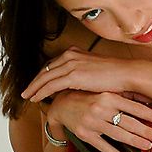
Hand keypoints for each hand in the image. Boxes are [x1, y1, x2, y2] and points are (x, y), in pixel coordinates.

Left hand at [23, 48, 137, 102]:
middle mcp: (70, 55)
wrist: (125, 74)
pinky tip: (35, 98)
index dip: (42, 75)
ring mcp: (70, 64)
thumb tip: (74, 84)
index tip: (36, 83)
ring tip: (27, 96)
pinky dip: (40, 92)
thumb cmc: (114, 75)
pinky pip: (50, 85)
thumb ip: (81, 73)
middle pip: (45, 69)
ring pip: (45, 77)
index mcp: (74, 52)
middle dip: (34, 81)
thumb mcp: (93, 70)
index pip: (52, 64)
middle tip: (26, 90)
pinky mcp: (72, 75)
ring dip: (34, 88)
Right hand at [47, 90, 151, 151]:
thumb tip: (150, 99)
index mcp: (110, 97)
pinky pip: (102, 146)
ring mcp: (93, 122)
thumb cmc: (87, 97)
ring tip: (149, 146)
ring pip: (119, 135)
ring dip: (136, 142)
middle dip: (148, 132)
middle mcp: (102, 109)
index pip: (136, 108)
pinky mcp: (84, 134)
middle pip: (130, 123)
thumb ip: (126, 96)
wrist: (61, 105)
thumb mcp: (106, 93)